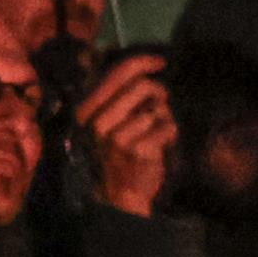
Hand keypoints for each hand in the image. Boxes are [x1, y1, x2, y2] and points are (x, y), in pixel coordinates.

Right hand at [74, 52, 177, 218]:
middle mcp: (98, 121)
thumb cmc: (119, 153)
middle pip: (144, 87)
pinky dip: (170, 134)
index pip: (117, 74)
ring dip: (164, 118)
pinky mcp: (137, 149)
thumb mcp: (110, 122)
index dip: (143, 62)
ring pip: (158, 108)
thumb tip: (148, 70)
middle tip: (160, 106)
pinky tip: (160, 146)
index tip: (160, 62)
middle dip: (160, 94)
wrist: (120, 194)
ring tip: (154, 133)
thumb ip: (122, 97)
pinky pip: (168, 127)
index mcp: (87, 111)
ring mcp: (116, 136)